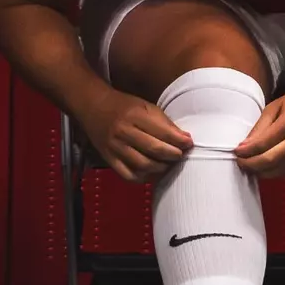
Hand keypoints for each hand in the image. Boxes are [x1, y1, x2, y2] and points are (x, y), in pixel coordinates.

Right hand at [78, 87, 192, 182]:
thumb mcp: (147, 107)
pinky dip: (143, 178)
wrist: (94, 107)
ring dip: (160, 168)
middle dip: (172, 155)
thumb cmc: (125, 106)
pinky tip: (153, 173)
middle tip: (181, 155)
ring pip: (142, 165)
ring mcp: (114, 147)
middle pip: (153, 150)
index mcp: (135, 116)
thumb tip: (185, 139)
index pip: (162, 133)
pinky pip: (127, 175)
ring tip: (168, 164)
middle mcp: (123, 133)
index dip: (179, 141)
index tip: (189, 144)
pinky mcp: (108, 158)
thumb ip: (165, 123)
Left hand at [235, 82, 284, 177]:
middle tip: (241, 163)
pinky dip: (278, 173)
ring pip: (281, 171)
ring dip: (263, 172)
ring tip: (253, 167)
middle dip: (251, 165)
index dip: (246, 152)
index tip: (236, 152)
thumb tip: (244, 147)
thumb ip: (260, 127)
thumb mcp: (276, 106)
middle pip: (270, 161)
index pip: (262, 144)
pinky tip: (270, 168)